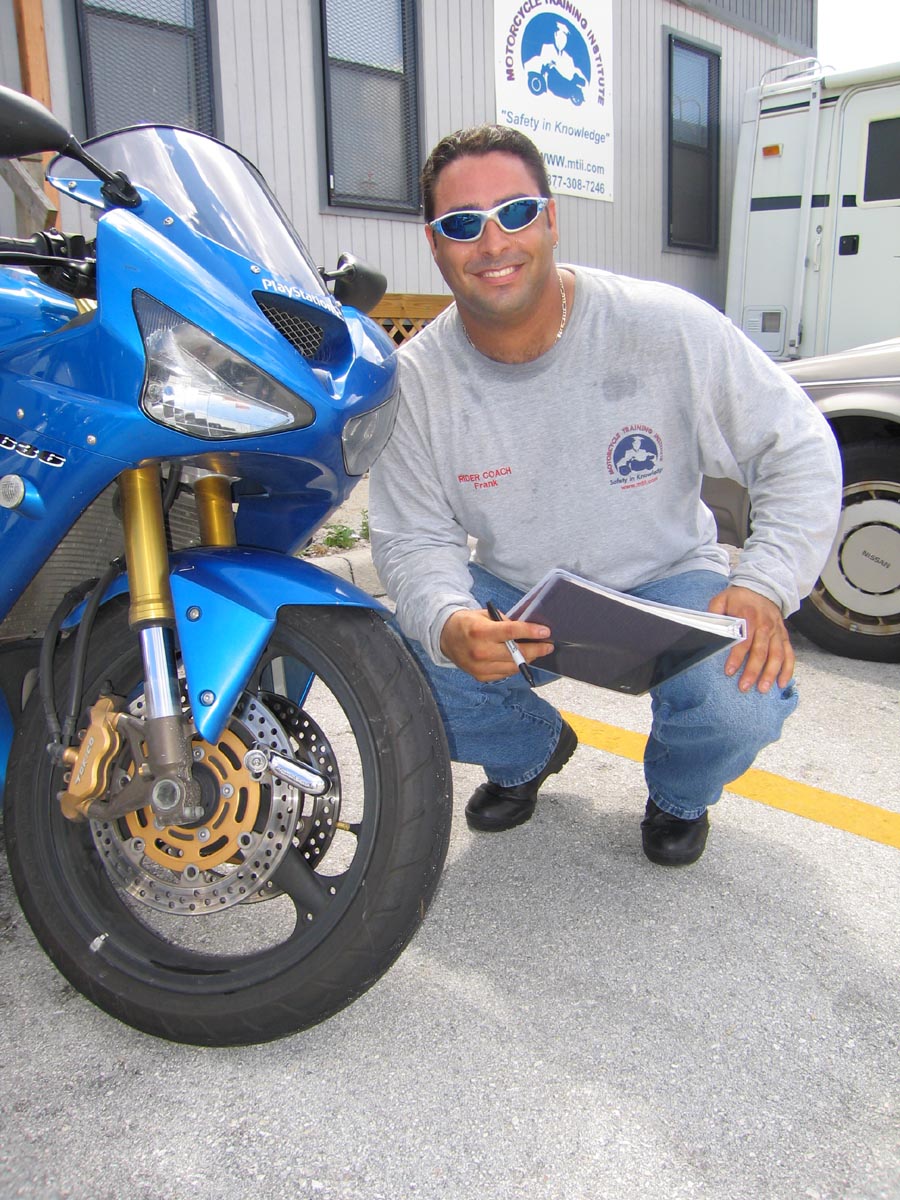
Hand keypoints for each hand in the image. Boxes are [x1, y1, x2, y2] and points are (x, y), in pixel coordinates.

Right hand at [439, 608, 553, 681]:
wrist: (445, 637)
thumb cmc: (468, 623)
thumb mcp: (485, 615)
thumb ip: (504, 622)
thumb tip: (526, 631)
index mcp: (480, 632)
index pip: (512, 632)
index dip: (531, 632)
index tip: (546, 631)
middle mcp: (480, 651)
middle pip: (517, 653)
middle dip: (537, 649)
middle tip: (548, 645)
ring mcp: (480, 667)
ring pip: (514, 666)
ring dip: (529, 659)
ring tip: (537, 651)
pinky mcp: (481, 677)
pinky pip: (505, 673)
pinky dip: (515, 666)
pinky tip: (521, 659)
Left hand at [707, 585, 793, 693]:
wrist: (761, 589)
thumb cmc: (739, 598)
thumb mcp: (722, 600)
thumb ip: (714, 612)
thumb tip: (707, 628)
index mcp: (749, 617)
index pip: (743, 640)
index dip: (737, 657)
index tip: (729, 671)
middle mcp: (765, 626)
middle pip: (761, 652)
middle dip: (753, 671)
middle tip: (744, 687)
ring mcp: (777, 632)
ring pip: (777, 655)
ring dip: (771, 673)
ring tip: (763, 689)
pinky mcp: (784, 636)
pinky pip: (789, 654)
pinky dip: (788, 669)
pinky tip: (782, 683)